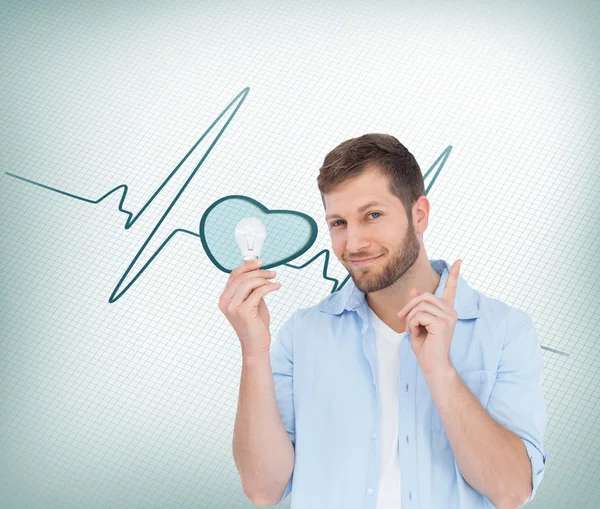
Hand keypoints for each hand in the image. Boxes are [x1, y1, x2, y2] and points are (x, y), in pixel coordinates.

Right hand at [218, 258, 281, 357]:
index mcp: (225, 298)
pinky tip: (276, 287)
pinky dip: (269, 287)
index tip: (260, 262)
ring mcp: (233, 307)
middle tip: (272, 273)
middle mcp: (226, 302)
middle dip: (259, 272)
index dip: (247, 265)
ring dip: (264, 278)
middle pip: (241, 277)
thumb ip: (251, 288)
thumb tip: (258, 271)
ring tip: (274, 280)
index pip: (233, 275)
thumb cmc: (255, 324)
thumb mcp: (251, 302)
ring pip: (249, 283)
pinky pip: (258, 292)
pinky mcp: (244, 312)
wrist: (256, 345)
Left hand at [396, 259, 461, 374]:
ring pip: (420, 305)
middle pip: (424, 296)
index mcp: (447, 310)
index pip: (451, 288)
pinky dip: (412, 323)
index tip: (459, 260)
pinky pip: (419, 314)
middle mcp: (451, 311)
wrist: (432, 365)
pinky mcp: (443, 323)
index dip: (454, 274)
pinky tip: (415, 333)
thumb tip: (416, 290)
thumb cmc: (426, 347)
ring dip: (409, 317)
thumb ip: (418, 307)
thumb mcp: (417, 323)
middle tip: (401, 318)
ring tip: (411, 329)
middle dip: (409, 306)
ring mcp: (449, 316)